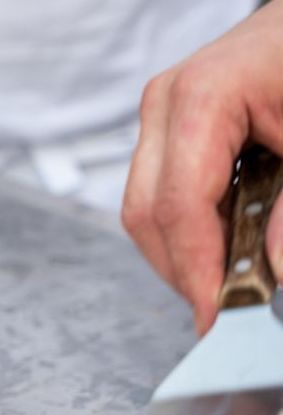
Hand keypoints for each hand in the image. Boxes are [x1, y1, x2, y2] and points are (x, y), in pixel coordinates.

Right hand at [122, 0, 282, 333]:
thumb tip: (273, 270)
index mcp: (199, 96)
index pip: (177, 206)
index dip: (197, 270)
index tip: (217, 318)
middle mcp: (164, 104)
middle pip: (145, 214)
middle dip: (184, 269)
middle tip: (227, 305)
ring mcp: (159, 114)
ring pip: (144, 209)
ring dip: (185, 250)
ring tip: (235, 272)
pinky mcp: (168, 125)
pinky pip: (158, 191)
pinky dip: (191, 225)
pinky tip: (228, 238)